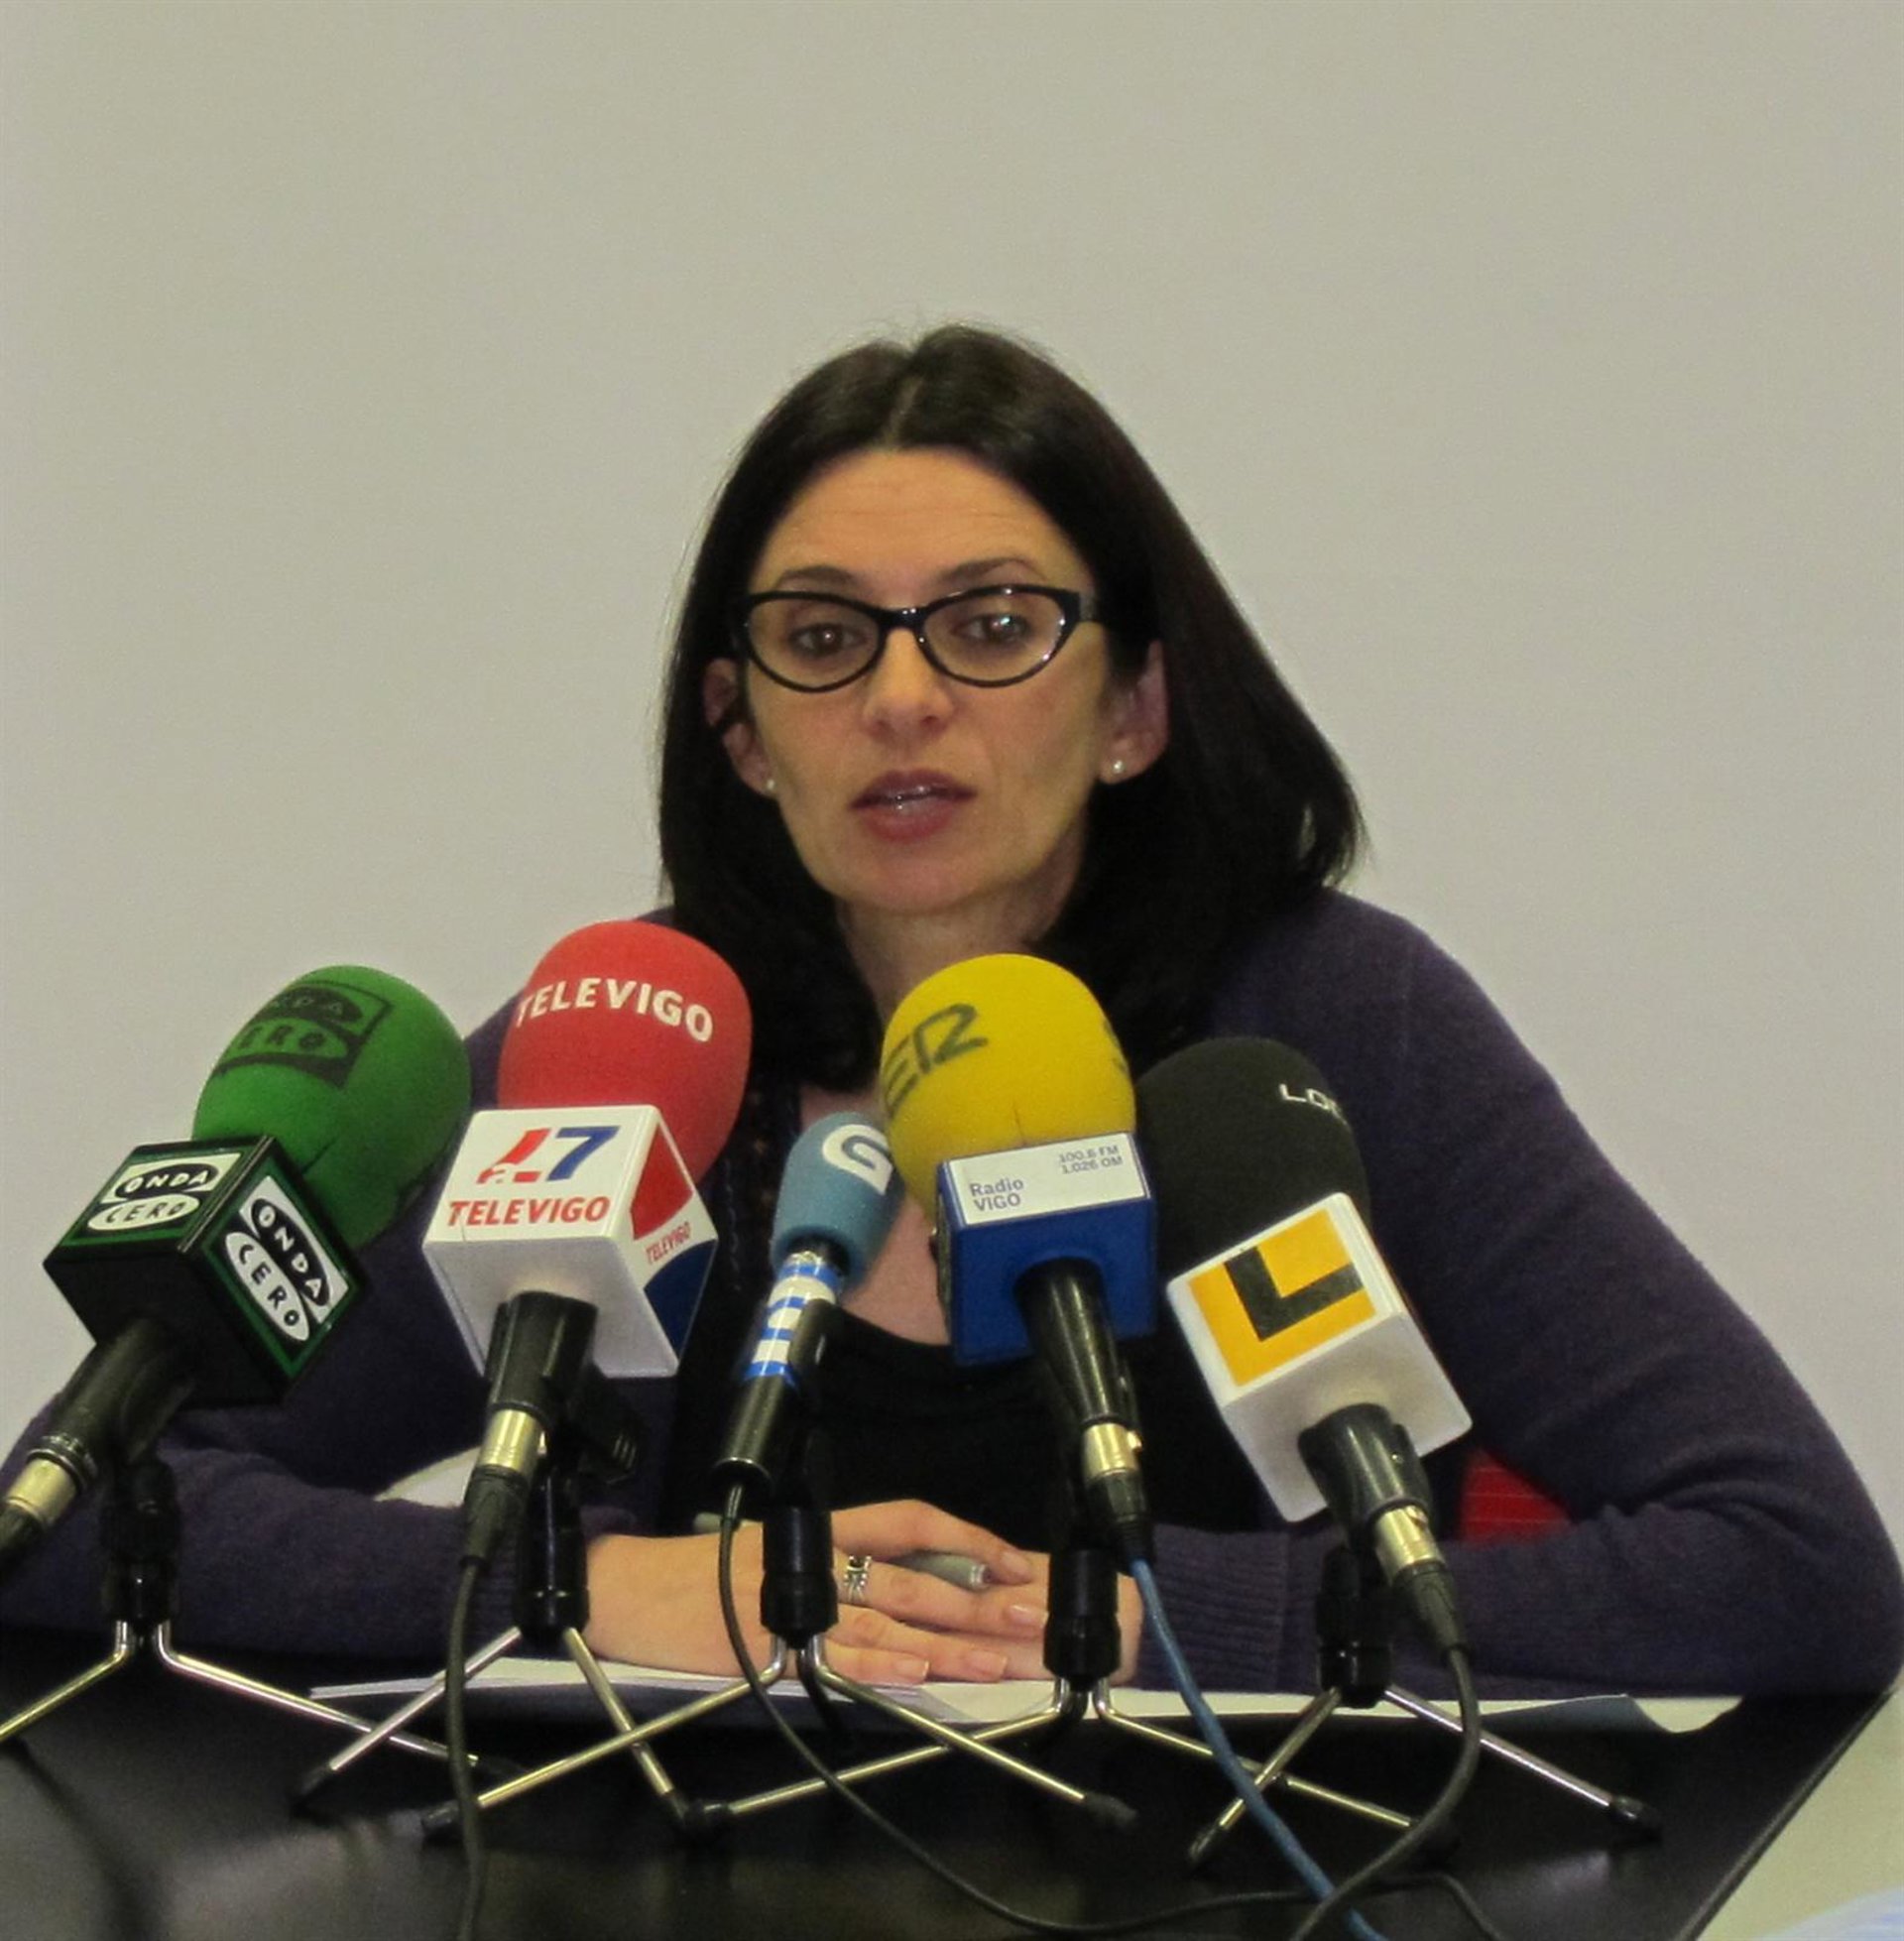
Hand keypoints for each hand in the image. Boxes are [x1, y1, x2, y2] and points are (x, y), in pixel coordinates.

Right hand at [583, 1499, 1143, 1686]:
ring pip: (887, 1619)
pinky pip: (835, 1655)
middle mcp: (818, 1557)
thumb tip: (915, 1584)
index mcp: (823, 1528)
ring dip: (948, 1642)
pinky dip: (879, 1665)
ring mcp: (796, 1601)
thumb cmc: (703, 1572)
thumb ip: (839, 1560)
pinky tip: (919, 1673)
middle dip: (979, 1600)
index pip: (910, 1521)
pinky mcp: (771, 1643)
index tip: (1017, 1562)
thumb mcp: (778, 1547)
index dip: (967, 1540)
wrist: (626, 1589)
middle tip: (1034, 1616)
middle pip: (914, 1577)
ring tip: (1000, 1658)